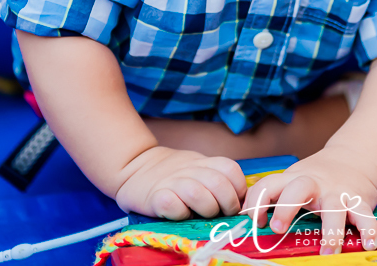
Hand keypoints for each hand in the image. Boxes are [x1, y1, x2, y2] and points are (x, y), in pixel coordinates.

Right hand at [115, 146, 246, 218]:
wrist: (134, 167)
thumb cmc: (173, 174)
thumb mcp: (198, 168)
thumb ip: (217, 178)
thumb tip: (242, 200)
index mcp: (203, 162)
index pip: (231, 170)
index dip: (239, 189)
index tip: (235, 202)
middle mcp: (189, 169)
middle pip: (219, 184)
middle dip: (227, 204)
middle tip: (222, 213)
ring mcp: (172, 182)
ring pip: (198, 194)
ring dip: (206, 209)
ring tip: (202, 215)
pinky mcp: (155, 196)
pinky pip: (173, 205)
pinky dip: (180, 213)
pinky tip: (180, 214)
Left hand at [242, 147, 376, 254]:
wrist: (353, 159)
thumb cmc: (316, 180)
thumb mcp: (293, 182)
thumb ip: (275, 198)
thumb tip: (246, 224)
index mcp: (293, 180)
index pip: (269, 184)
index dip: (257, 201)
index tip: (254, 221)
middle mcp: (315, 184)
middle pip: (298, 188)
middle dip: (286, 207)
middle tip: (276, 228)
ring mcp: (338, 192)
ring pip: (335, 207)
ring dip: (331, 230)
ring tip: (328, 253)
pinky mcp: (359, 200)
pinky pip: (365, 215)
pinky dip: (368, 229)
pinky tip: (368, 243)